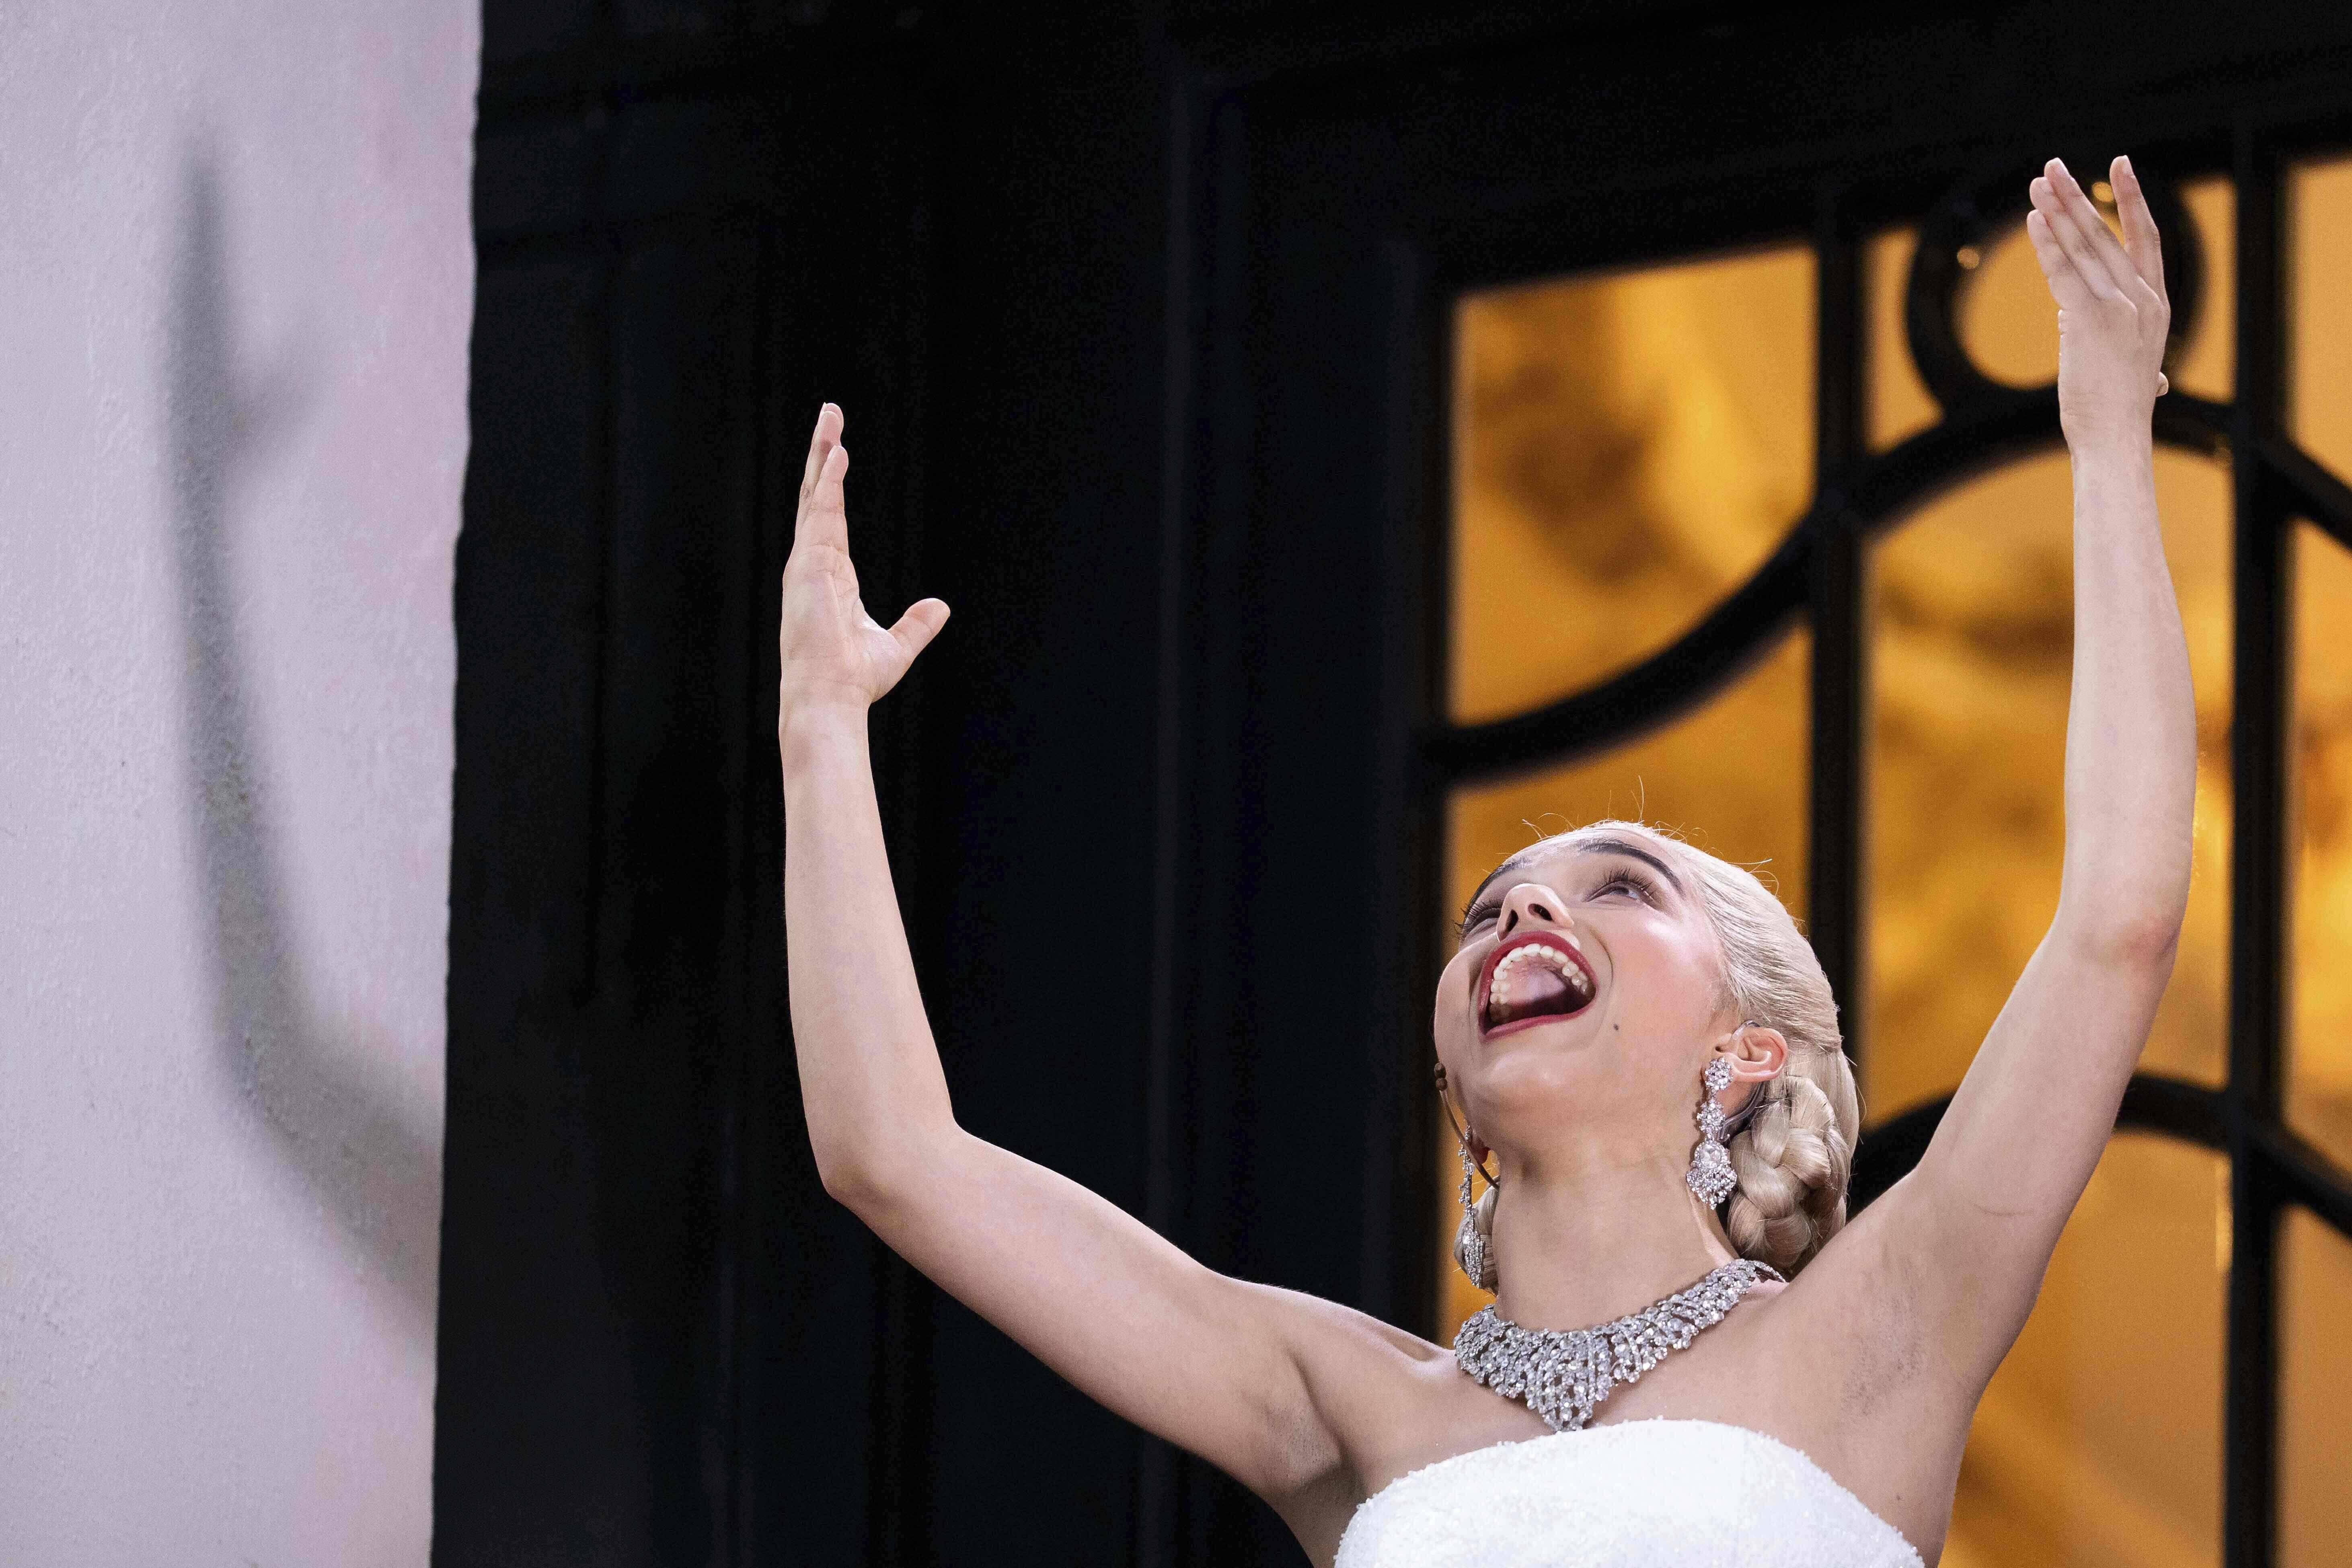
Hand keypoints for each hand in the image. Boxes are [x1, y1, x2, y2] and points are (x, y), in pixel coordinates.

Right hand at [777, 404, 949, 732]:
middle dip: (822, 454)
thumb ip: (917, 624)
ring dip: (823, 454)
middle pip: (818, 496)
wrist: (832, 696)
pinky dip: (827, 482)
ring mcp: (807, 562)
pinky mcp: (807, 565)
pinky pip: (819, 513)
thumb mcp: (895, 645)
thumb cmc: (854, 677)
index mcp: (831, 576)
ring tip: (831, 417)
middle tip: (829, 416)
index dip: (831, 485)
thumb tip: (941, 607)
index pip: (830, 519)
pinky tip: (837, 453)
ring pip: (815, 495)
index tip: (837, 452)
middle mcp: (814, 563)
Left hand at [2025, 155, 2170, 446]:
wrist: (2116, 437)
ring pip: (2085, 247)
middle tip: (2054, 165)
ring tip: (2038, 181)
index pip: (2145, 238)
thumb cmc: (2116, 406)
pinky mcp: (2091, 321)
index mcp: (2157, 303)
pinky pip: (2064, 273)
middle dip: (2078, 197)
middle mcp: (2144, 299)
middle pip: (2107, 234)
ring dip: (2057, 211)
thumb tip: (2068, 317)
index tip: (2119, 164)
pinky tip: (2033, 220)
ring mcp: (2121, 308)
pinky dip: (2047, 244)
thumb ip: (2105, 330)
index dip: (2131, 199)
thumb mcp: (2124, 359)